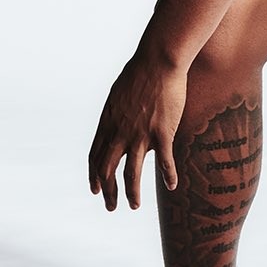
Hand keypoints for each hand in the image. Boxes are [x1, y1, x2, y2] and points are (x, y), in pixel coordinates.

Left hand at [88, 50, 186, 210]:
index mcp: (107, 122)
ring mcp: (141, 134)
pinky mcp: (162, 132)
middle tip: (111, 207)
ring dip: (132, 194)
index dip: (94, 176)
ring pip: (132, 174)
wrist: (159, 59)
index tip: (96, 190)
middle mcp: (120, 132)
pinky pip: (164, 162)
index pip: (95, 157)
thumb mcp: (118, 93)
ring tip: (134, 207)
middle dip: (108, 192)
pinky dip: (168, 175)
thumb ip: (115, 113)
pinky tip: (172, 186)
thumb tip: (115, 123)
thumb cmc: (140, 70)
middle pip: (108, 170)